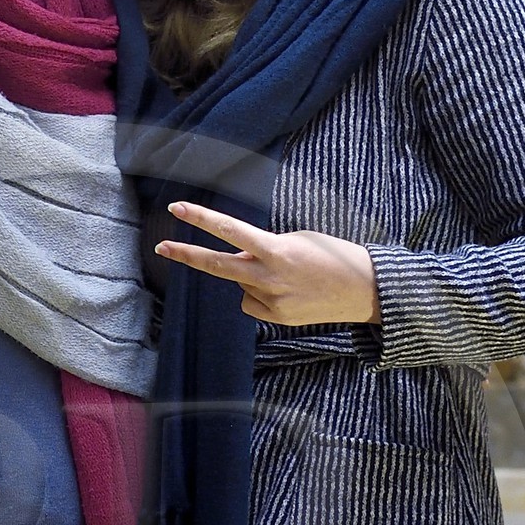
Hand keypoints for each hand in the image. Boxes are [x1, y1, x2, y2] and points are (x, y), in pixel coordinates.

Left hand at [156, 202, 381, 326]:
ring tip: (286, 275)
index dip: (201, 218)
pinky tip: (287, 292)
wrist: (362, 290)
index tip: (178, 208)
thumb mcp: (297, 240)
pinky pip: (252, 301)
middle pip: (217, 265)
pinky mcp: (275, 317)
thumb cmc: (331, 256)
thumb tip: (239, 258)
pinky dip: (262, 295)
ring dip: (251, 275)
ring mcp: (270, 300)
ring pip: (240, 283)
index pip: (230, 231)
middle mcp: (268, 277)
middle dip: (187, 255)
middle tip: (162, 246)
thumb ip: (264, 248)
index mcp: (276, 249)